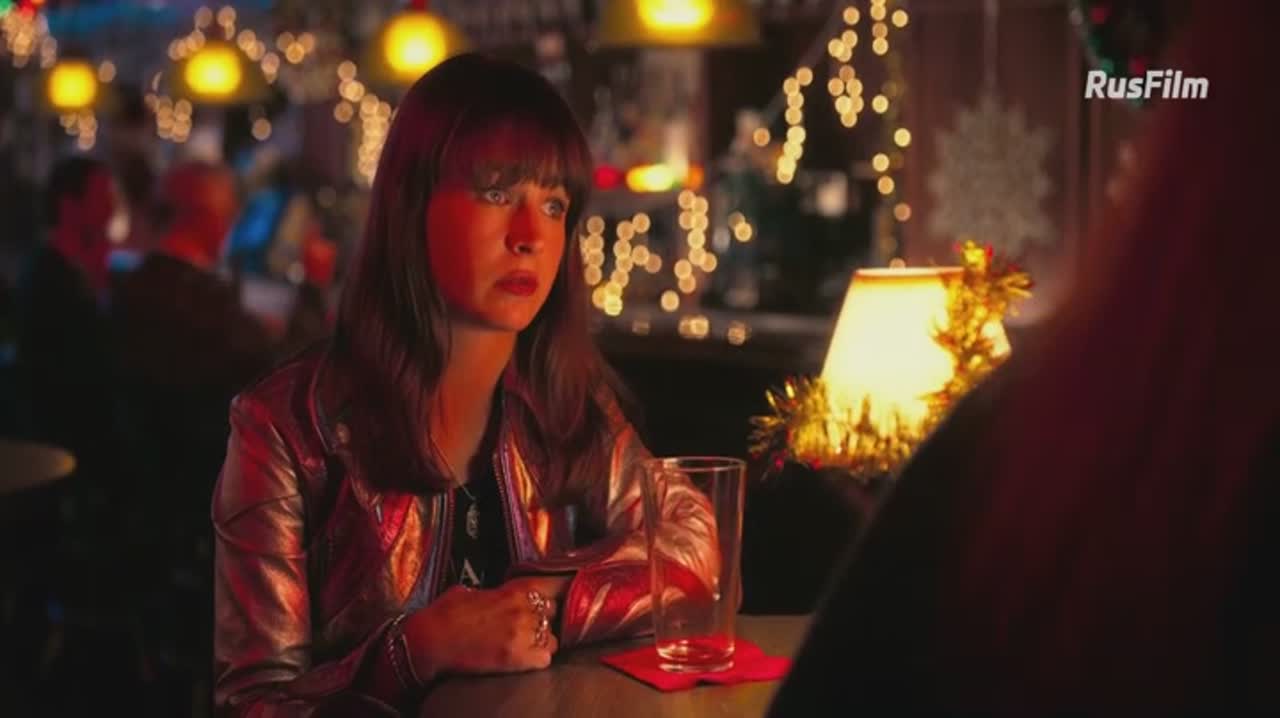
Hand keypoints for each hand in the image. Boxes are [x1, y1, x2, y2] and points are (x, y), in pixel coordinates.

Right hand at [404, 576, 567, 678]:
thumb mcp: (472, 591)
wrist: (429, 639)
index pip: (555, 587)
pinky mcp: (516, 658)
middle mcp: (524, 609)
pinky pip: (545, 660)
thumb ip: (495, 592)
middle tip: (529, 627)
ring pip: (553, 639)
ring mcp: (522, 634)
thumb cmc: (445, 614)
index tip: (548, 601)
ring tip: (524, 646)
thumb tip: (498, 594)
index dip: (552, 596)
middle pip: (555, 614)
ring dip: (542, 643)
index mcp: (515, 590)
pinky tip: (522, 659)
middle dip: (545, 620)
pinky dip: (537, 660)